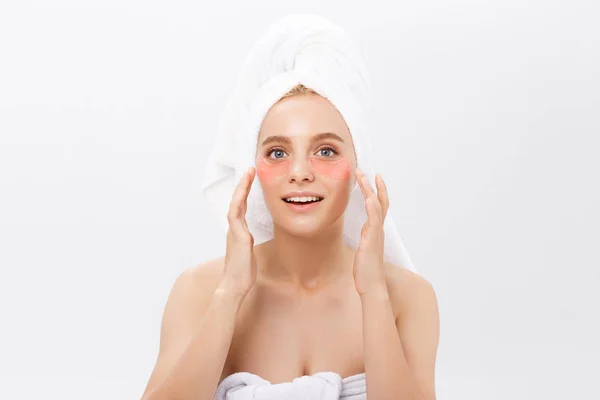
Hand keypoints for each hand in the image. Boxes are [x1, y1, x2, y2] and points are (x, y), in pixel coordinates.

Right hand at [220, 166, 257, 297]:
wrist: (234, 285)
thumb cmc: (242, 272)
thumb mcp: (249, 252)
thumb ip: (249, 242)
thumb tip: (252, 238)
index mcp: (239, 231)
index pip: (242, 207)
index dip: (245, 193)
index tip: (250, 179)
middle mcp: (235, 229)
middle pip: (238, 201)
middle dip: (243, 185)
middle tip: (250, 169)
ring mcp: (235, 232)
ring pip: (235, 205)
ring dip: (241, 189)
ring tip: (247, 174)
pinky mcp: (237, 237)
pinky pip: (236, 216)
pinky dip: (238, 203)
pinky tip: (242, 194)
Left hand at [352, 168, 388, 295]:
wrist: (372, 285)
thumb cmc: (366, 271)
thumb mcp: (363, 250)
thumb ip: (365, 239)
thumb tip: (363, 234)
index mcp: (374, 231)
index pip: (378, 206)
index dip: (377, 191)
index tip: (372, 178)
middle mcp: (377, 230)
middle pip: (380, 202)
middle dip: (374, 186)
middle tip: (368, 171)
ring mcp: (376, 234)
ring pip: (376, 207)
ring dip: (371, 190)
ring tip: (366, 177)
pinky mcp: (372, 240)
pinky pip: (374, 221)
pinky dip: (372, 208)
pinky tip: (369, 198)